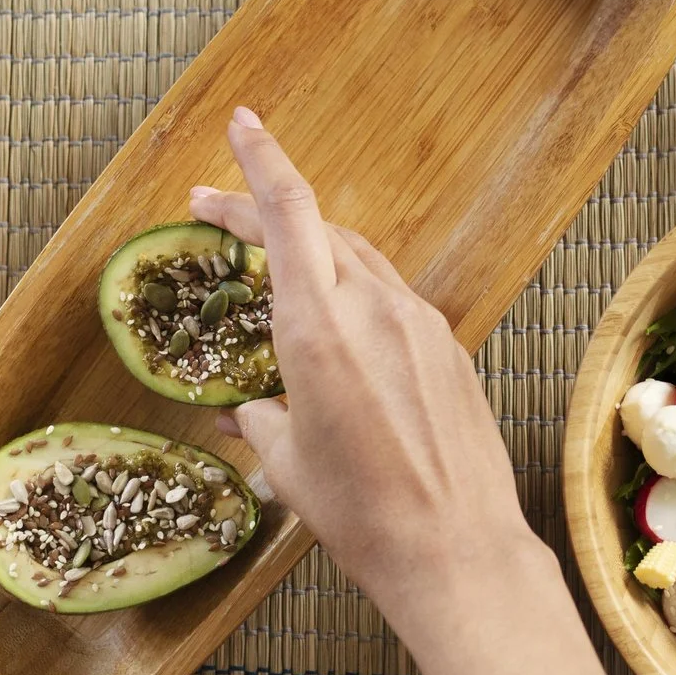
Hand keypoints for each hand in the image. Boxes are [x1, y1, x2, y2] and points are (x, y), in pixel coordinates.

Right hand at [191, 108, 603, 674]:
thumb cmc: (363, 516)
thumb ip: (261, 422)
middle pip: (319, 229)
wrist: (458, 551)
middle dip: (265, 212)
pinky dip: (358, 299)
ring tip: (275, 274)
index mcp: (320, 328)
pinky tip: (342, 338)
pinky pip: (395, 304)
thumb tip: (244, 412)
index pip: (290, 213)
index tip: (241, 123)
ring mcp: (422, 326)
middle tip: (217, 211)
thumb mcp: (290, 467)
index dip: (261, 161)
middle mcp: (375, 310)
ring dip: (315, 256)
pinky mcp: (452, 351)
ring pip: (360, 263)